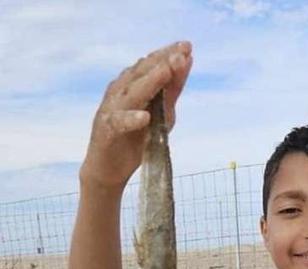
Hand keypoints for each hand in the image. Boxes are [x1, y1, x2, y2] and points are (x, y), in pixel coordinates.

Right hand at [81, 41, 192, 189]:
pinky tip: (145, 117)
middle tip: (180, 52)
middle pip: (141, 73)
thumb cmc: (136, 138)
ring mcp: (112, 110)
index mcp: (133, 85)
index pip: (151, 66)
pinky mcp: (106, 130)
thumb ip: (171, 92)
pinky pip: (119, 123)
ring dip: (150, 82)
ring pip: (131, 92)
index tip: (186, 46)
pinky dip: (131, 119)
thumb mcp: (161, 114)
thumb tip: (186, 64)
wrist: (110, 169)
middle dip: (162, 62)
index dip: (168, 54)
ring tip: (166, 71)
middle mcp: (120, 92)